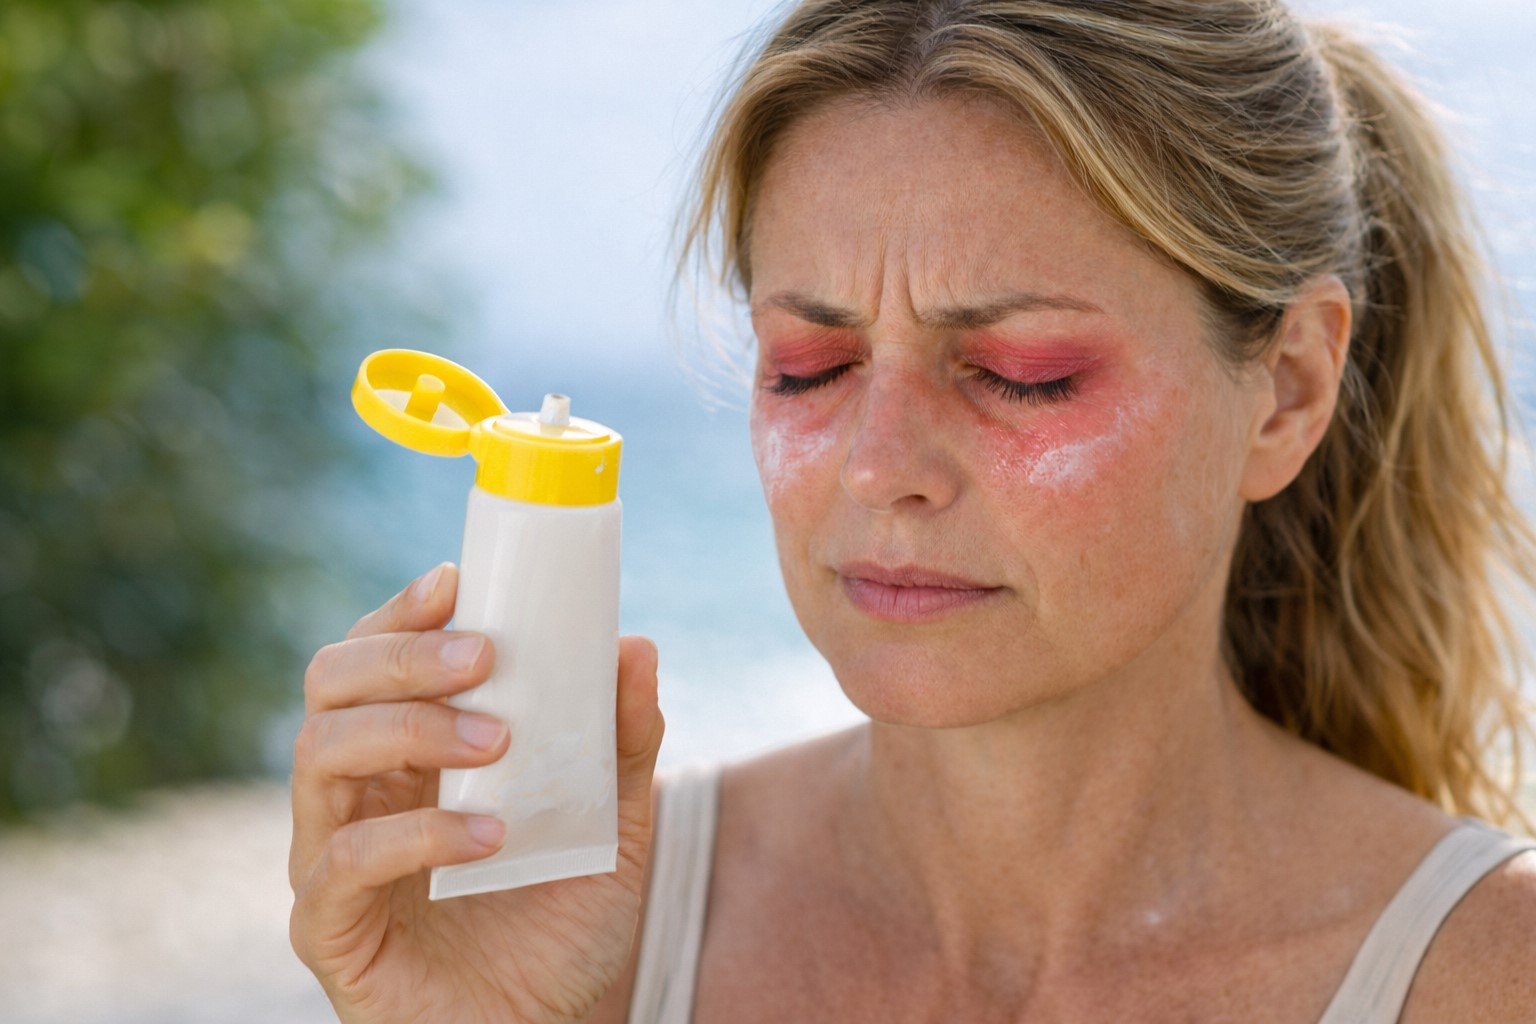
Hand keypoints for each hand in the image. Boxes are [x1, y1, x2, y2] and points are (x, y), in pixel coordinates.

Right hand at [288, 562, 664, 1023]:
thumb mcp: (612, 826)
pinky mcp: (330, 929)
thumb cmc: (559, 923)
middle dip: (402, 655)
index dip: (402, 613)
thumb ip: (623, 743)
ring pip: (319, 754)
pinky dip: (414, 836)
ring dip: (411, 729)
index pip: (375, 658)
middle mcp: (357, 793)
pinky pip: (340, 864)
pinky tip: (486, 838)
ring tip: (496, 743)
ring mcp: (331, 857)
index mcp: (408, 754)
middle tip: (484, 657)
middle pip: (331, 686)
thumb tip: (636, 648)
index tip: (457, 581)